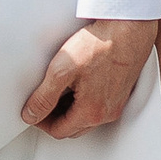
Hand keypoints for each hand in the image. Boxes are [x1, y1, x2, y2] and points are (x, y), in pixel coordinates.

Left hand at [22, 13, 156, 140]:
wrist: (129, 28)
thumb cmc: (101, 44)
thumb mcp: (62, 70)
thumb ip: (43, 97)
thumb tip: (31, 114)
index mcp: (92, 112)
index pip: (59, 131)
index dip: (41, 122)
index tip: (32, 110)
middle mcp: (107, 113)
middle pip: (73, 128)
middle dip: (54, 118)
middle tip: (41, 101)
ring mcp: (116, 103)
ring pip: (86, 118)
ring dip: (69, 109)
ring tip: (57, 89)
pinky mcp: (121, 92)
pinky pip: (98, 106)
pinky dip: (83, 101)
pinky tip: (77, 82)